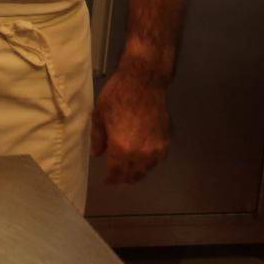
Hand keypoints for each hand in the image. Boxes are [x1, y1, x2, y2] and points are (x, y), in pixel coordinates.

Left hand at [91, 66, 170, 183]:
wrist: (144, 82)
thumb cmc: (118, 95)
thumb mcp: (100, 115)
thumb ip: (98, 138)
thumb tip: (97, 154)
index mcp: (121, 148)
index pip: (116, 173)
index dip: (110, 179)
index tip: (107, 182)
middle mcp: (141, 153)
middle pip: (132, 175)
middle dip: (123, 178)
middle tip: (116, 178)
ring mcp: (156, 148)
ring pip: (147, 170)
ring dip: (137, 173)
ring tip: (129, 171)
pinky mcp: (166, 140)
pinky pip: (157, 159)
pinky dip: (149, 163)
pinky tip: (143, 160)